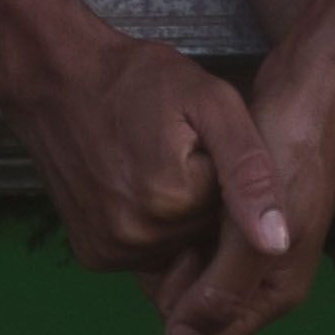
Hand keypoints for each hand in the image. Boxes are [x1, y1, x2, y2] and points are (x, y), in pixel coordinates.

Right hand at [0, 27, 289, 334]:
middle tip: (172, 148)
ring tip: (150, 164)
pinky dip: (149, 226)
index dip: (223, 171)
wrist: (56, 79)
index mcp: (174, 204)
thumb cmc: (137, 80)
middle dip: (201, 197)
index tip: (197, 139)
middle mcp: (138, 240)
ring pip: (177, 247)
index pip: (235, 210)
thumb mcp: (211, 104)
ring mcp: (110, 252)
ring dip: (176, 214)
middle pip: (204, 234)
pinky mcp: (93, 255)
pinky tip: (133, 186)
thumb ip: (250, 171)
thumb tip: (278, 243)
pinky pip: (146, 252)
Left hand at [147, 73, 334, 334]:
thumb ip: (222, 288)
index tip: (174, 258)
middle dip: (170, 280)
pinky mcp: (240, 215)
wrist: (314, 86)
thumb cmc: (292, 152)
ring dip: (171, 251)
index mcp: (275, 292)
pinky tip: (176, 194)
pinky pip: (194, 239)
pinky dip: (178, 227)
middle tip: (173, 228)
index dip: (175, 310)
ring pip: (189, 273)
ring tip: (174, 208)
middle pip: (192, 310)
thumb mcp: (254, 230)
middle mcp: (264, 277)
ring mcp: (252, 247)